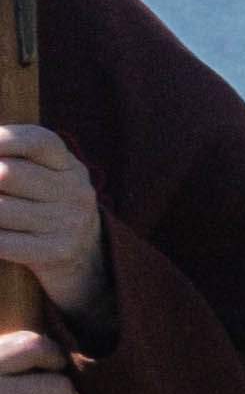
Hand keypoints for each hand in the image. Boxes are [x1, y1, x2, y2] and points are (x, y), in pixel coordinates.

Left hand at [0, 119, 87, 292]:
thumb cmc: (44, 202)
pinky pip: (3, 242)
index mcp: (67, 165)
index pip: (36, 142)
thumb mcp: (41, 172)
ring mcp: (67, 222)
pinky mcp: (56, 251)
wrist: (86, 252)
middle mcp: (73, 191)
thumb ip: (10, 159)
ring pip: (0, 209)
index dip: (3, 141)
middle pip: (7, 174)